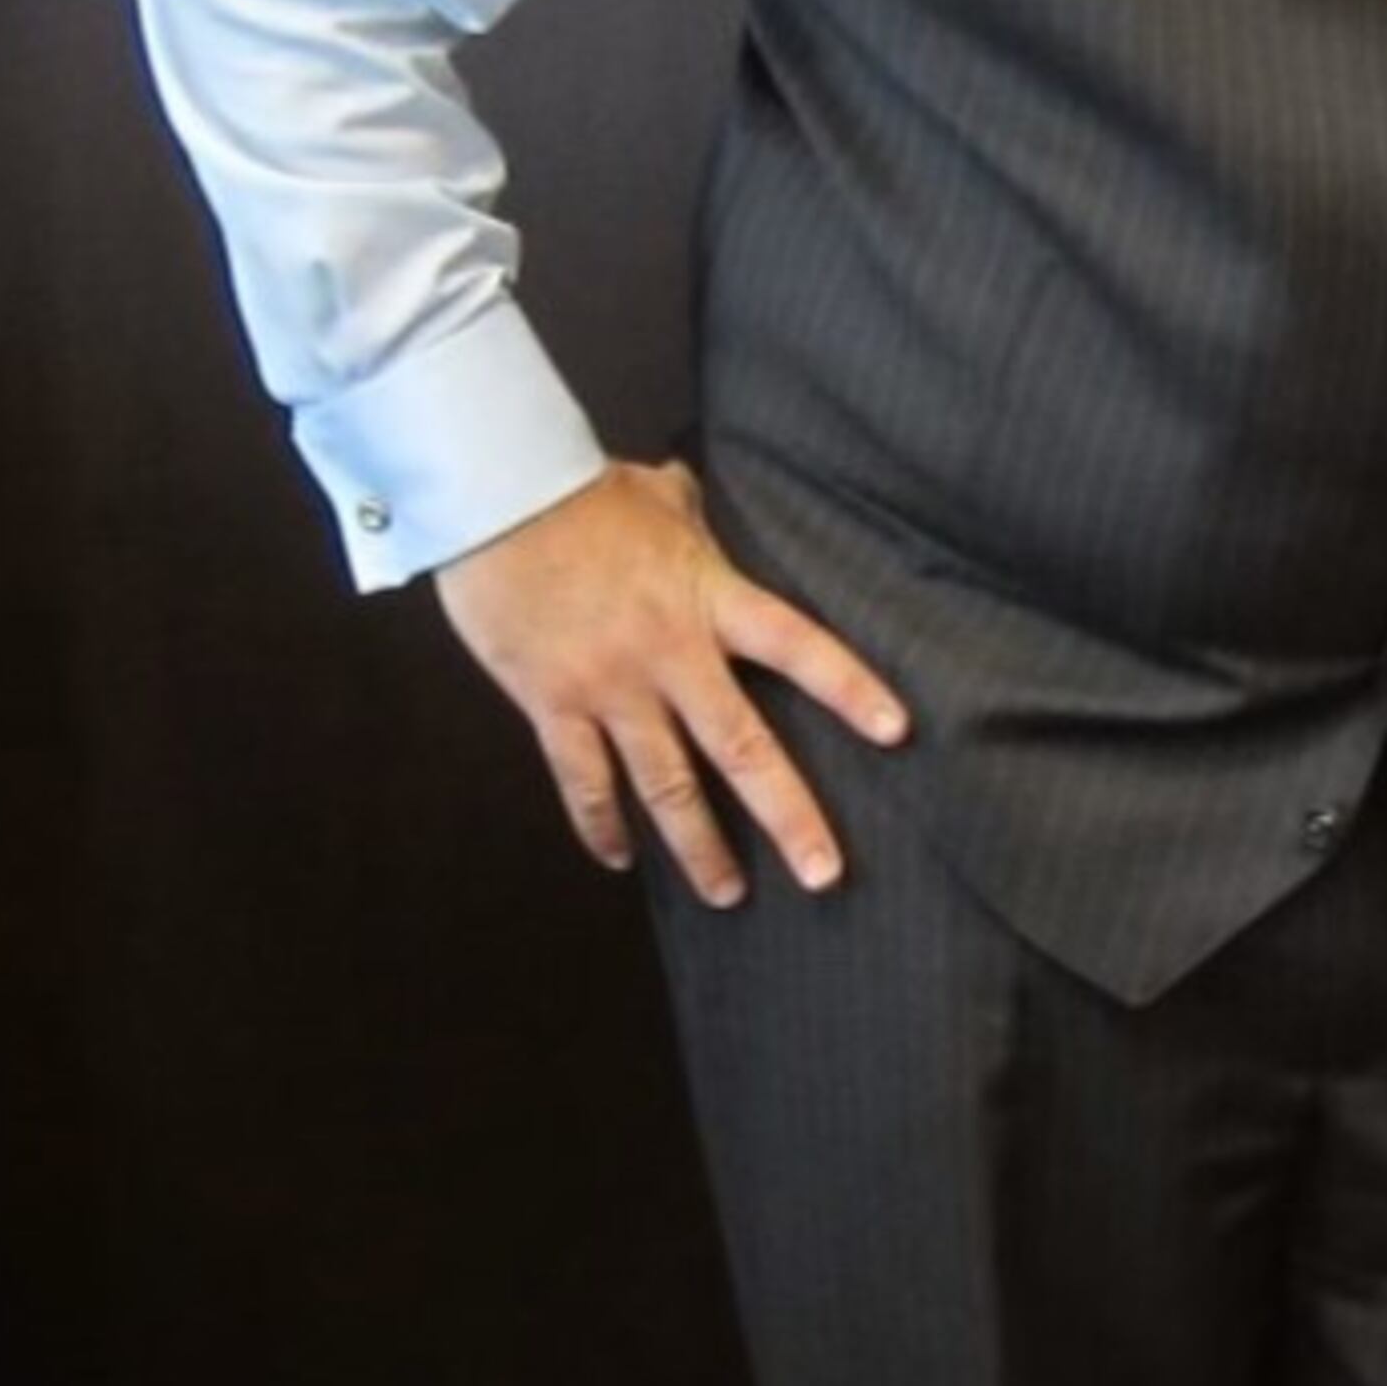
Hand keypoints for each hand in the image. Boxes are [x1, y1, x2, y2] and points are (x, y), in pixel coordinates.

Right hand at [433, 457, 909, 905]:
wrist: (490, 497)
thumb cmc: (580, 491)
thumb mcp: (658, 496)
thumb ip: (693, 517)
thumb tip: (696, 501)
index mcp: (709, 599)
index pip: (798, 648)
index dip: (849, 689)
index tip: (896, 732)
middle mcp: (669, 654)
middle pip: (741, 747)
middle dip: (786, 816)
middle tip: (823, 875)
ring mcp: (610, 687)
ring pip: (665, 785)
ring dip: (699, 847)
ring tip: (728, 895)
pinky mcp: (552, 705)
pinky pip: (583, 781)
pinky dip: (601, 825)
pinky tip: (622, 859)